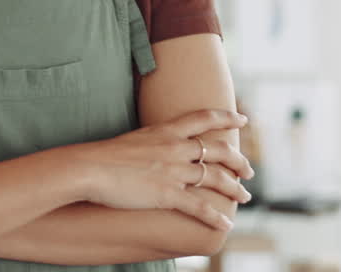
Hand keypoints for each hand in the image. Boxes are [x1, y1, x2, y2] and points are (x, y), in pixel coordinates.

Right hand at [70, 109, 253, 230]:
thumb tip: (159, 146)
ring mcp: (174, 171)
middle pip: (219, 150)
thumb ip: (154, 142)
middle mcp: (176, 148)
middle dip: (239, 161)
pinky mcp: (167, 194)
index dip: (227, 116)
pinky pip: (200, 207)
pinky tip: (227, 224)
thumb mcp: (135, 139)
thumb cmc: (105, 155)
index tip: (243, 118)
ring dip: (235, 189)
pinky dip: (216, 217)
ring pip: (216, 179)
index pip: (205, 118)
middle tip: (249, 170)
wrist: (90, 168)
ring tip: (245, 196)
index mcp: (167, 131)